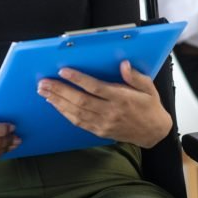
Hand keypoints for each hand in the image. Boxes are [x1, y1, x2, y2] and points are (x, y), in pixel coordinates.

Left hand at [37, 61, 171, 148]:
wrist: (153, 132)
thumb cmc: (150, 107)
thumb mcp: (148, 88)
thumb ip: (135, 76)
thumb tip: (123, 64)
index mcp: (122, 98)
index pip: (96, 87)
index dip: (78, 79)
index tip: (64, 71)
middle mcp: (110, 112)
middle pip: (80, 100)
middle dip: (60, 91)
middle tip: (44, 83)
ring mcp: (103, 123)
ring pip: (76, 113)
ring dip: (58, 102)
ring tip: (44, 92)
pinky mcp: (99, 131)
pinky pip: (79, 122)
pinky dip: (65, 113)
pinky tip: (56, 105)